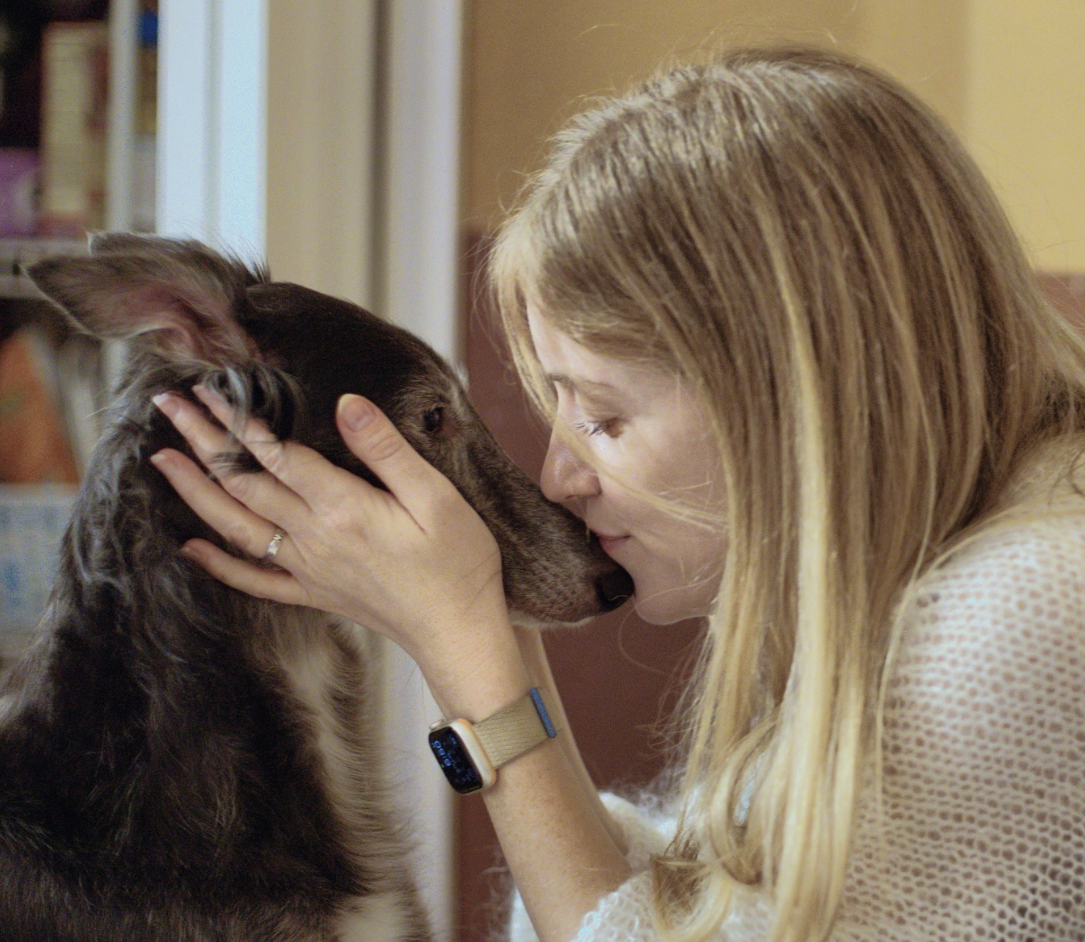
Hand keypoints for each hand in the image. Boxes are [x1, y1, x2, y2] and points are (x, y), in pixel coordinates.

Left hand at [150, 386, 515, 688]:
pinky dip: (218, 564)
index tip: (211, 389)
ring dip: (195, 491)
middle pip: (244, 485)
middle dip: (203, 441)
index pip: (277, 456)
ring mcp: (308, 569)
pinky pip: (254, 581)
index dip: (240, 420)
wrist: (457, 631)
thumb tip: (347, 404)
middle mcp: (314, 539)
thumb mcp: (436, 496)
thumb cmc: (458, 562)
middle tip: (169, 406)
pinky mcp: (313, 593)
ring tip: (162, 460)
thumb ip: (386, 450)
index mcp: (343, 509)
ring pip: (236, 527)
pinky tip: (190, 548)